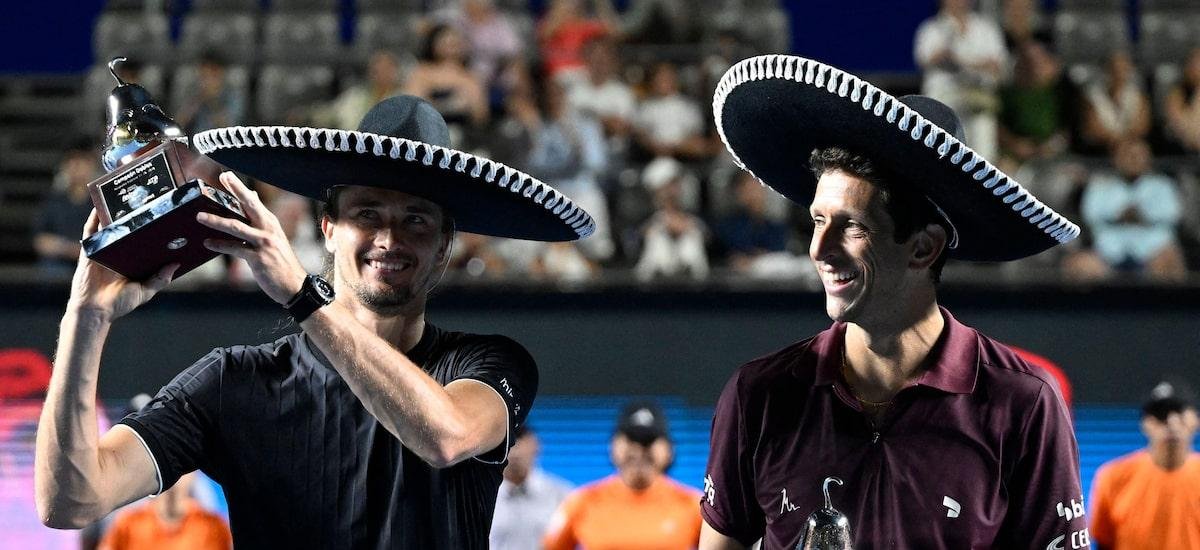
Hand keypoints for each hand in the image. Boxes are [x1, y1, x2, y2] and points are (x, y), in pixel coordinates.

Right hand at [66, 209, 179, 320]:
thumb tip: (176, 264)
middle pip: (130, 229)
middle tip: (148, 199)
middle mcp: (120, 251)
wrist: (94, 310)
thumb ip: (160, 279)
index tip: (168, 217)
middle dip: (137, 216)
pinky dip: (94, 217)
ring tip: (126, 196)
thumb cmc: (119, 303)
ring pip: (111, 226)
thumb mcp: (145, 291)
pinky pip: (91, 230)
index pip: (146, 241)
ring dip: (116, 212)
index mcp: (134, 260)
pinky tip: (99, 205)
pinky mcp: (90, 249)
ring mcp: (105, 249)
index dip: (155, 230)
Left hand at [197, 172, 307, 304]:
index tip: (226, 176)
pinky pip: (235, 249)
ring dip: (216, 220)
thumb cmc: (281, 262)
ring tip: (200, 216)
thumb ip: (261, 218)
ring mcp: (264, 244)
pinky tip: (208, 243)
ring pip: (237, 227)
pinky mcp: (258, 258)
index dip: (239, 188)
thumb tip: (252, 198)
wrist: (294, 285)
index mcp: (271, 223)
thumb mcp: (274, 237)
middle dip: (235, 191)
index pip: (253, 201)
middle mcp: (268, 230)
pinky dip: (220, 245)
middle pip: (249, 206)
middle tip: (221, 179)